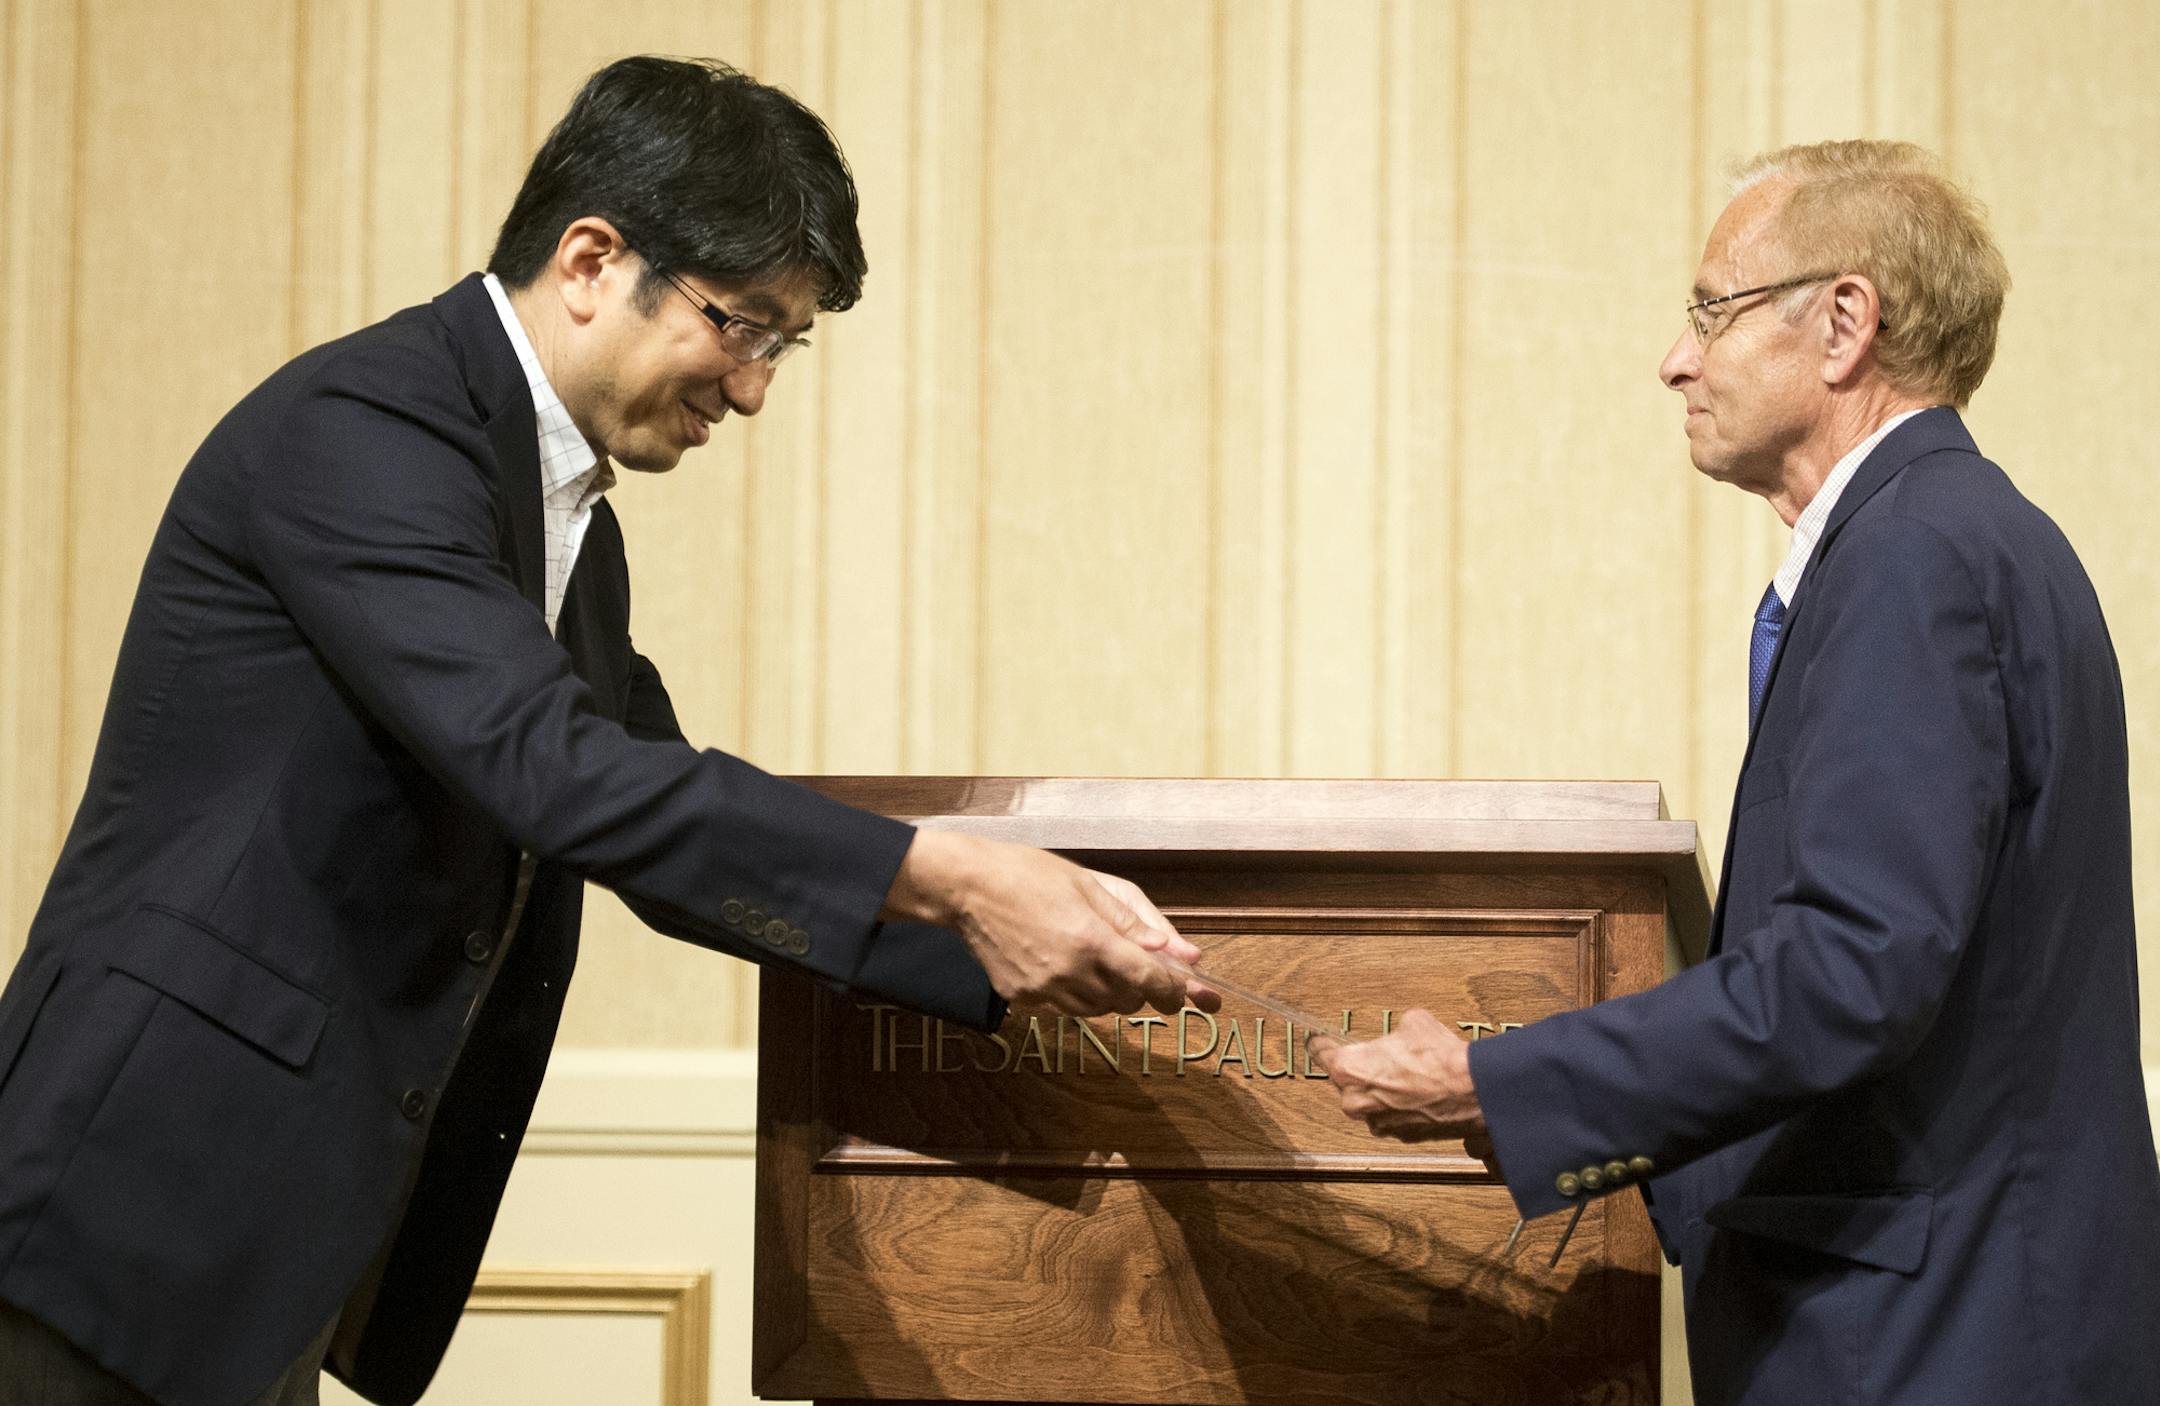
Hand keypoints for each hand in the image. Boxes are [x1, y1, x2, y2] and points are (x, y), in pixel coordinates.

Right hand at [883, 829, 1219, 1017]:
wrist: (966, 886)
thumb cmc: (1029, 874)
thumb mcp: (1091, 885)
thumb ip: (1138, 922)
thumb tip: (1183, 953)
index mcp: (1092, 939)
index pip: (1150, 981)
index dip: (1175, 991)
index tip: (1188, 994)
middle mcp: (1069, 971)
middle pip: (1127, 1001)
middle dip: (1139, 987)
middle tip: (1134, 962)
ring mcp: (1043, 989)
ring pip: (1097, 1009)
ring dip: (1108, 992)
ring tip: (1091, 955)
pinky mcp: (1022, 998)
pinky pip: (1064, 1007)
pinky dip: (1075, 992)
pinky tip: (1061, 961)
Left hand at [1310, 1008, 1486, 1143]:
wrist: (1472, 1091)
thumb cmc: (1440, 1058)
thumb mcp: (1413, 1022)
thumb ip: (1393, 1031)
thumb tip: (1399, 1034)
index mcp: (1349, 1068)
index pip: (1320, 1053)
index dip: (1321, 1043)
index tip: (1317, 1041)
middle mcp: (1355, 1100)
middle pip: (1345, 1080)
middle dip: (1361, 1069)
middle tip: (1381, 1057)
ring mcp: (1375, 1121)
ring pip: (1368, 1101)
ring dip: (1380, 1089)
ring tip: (1407, 1075)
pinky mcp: (1397, 1135)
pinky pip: (1388, 1115)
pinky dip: (1398, 1106)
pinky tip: (1417, 1092)